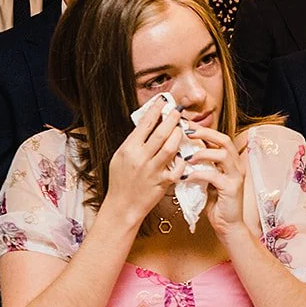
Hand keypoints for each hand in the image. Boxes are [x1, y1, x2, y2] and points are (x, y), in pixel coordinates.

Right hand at [102, 103, 186, 226]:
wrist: (122, 206)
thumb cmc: (120, 181)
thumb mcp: (120, 158)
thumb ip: (133, 142)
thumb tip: (146, 125)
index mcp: (128, 149)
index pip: (144, 124)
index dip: (155, 110)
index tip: (162, 101)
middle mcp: (140, 158)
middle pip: (160, 132)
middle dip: (172, 119)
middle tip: (178, 110)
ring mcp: (152, 170)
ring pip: (171, 147)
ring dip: (179, 135)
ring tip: (182, 128)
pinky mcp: (163, 183)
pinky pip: (177, 167)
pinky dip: (182, 159)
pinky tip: (185, 153)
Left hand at [183, 124, 250, 240]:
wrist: (228, 225)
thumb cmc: (216, 203)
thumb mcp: (208, 179)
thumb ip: (202, 166)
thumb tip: (183, 151)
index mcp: (232, 162)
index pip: (221, 138)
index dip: (205, 130)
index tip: (187, 126)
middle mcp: (237, 166)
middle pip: (225, 140)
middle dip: (205, 134)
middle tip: (187, 132)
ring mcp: (236, 177)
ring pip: (222, 155)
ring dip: (202, 153)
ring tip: (186, 158)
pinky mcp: (232, 189)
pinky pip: (214, 175)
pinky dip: (197, 174)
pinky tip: (185, 177)